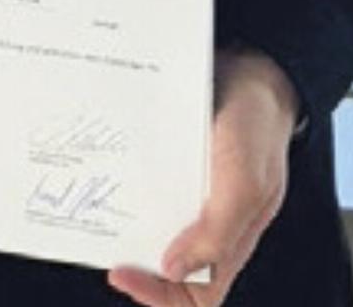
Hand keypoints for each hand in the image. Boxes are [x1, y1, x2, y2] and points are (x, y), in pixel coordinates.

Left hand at [107, 47, 297, 305]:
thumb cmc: (257, 125)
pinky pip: (145, 184)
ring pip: (152, 224)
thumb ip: (217, 231)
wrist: (251, 68)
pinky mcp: (173, 160)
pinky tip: (106, 175)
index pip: (200, 292)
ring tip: (95, 212)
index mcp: (232, 236)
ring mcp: (190, 190)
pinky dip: (125, 185)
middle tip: (102, 247)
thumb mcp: (245, 182)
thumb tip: (175, 271)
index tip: (123, 275)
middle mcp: (209, 219)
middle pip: (170, 265)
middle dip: (136, 263)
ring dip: (124, 223)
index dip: (161, 296)